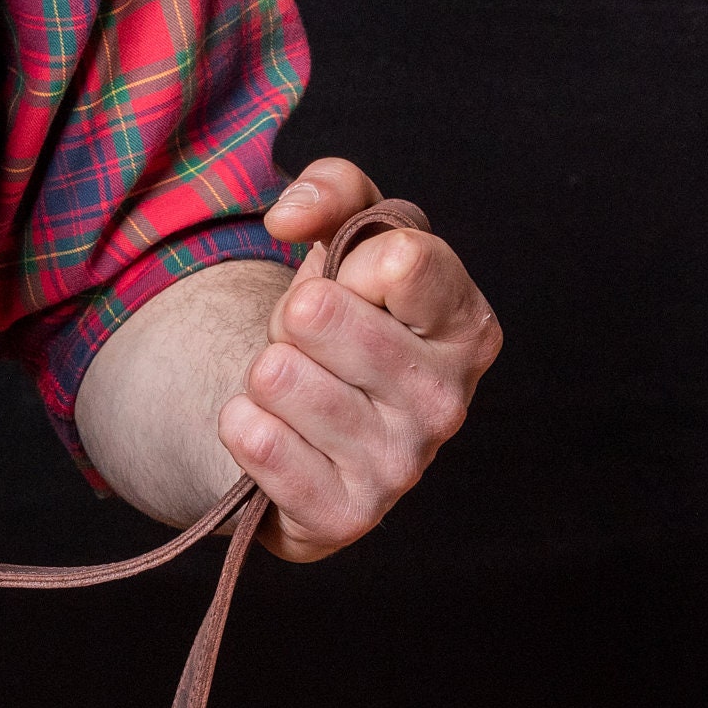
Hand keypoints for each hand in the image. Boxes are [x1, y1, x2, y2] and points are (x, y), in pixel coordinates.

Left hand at [223, 158, 503, 559]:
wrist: (304, 432)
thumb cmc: (337, 326)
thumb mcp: (347, 239)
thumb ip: (331, 191)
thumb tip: (287, 217)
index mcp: (467, 326)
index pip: (397, 259)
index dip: (345, 263)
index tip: (349, 285)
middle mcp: (448, 399)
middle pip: (315, 316)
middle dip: (286, 321)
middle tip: (306, 346)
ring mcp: (402, 465)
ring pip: (276, 377)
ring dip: (261, 375)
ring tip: (291, 389)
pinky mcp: (346, 516)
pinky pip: (255, 442)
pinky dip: (240, 425)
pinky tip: (269, 431)